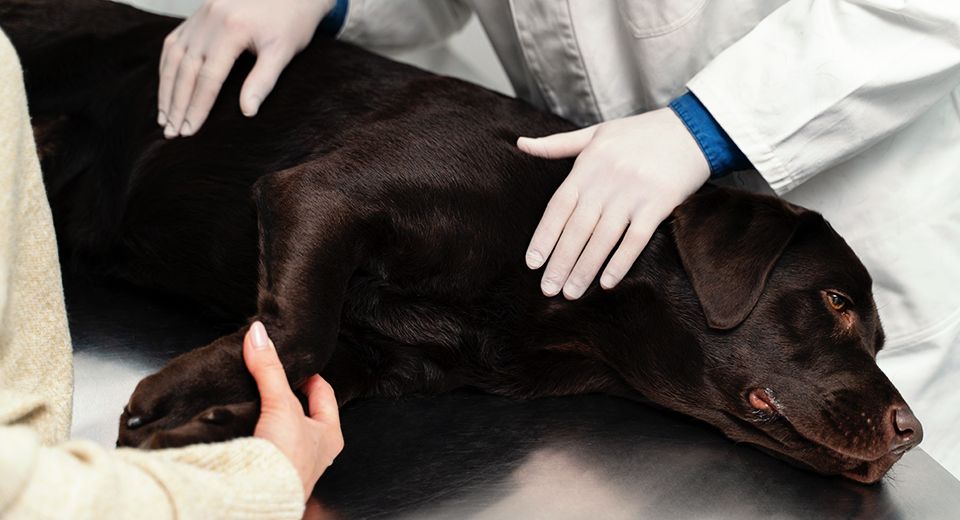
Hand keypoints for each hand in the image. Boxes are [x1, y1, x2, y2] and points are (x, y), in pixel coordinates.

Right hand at [158, 0, 333, 137]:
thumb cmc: (292, 22)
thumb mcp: (283, 52)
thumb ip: (263, 81)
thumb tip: (247, 113)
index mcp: (232, 28)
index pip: (208, 77)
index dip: (197, 107)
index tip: (189, 131)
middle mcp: (210, 18)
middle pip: (185, 69)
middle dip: (176, 103)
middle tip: (170, 133)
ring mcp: (201, 14)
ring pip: (174, 55)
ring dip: (166, 88)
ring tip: (164, 117)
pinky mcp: (199, 13)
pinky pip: (175, 41)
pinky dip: (168, 66)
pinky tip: (166, 88)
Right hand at [245, 321, 343, 498]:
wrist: (258, 499)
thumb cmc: (284, 461)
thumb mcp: (280, 404)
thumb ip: (268, 368)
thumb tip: (259, 334)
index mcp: (330, 435)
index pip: (323, 394)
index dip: (309, 376)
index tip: (294, 363)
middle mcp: (315, 451)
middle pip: (302, 411)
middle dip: (286, 395)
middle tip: (271, 377)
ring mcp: (292, 464)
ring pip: (282, 429)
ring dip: (269, 414)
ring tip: (254, 397)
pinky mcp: (269, 472)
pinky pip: (264, 444)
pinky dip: (255, 432)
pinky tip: (242, 425)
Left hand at [518, 108, 709, 299]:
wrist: (692, 129)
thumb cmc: (640, 133)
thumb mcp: (596, 133)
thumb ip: (558, 144)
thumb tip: (521, 144)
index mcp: (588, 165)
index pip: (558, 206)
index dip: (544, 236)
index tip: (532, 262)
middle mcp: (607, 180)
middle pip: (578, 228)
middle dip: (560, 261)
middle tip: (548, 289)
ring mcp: (633, 192)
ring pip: (603, 238)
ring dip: (585, 268)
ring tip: (571, 293)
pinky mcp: (659, 203)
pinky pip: (636, 238)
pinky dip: (620, 262)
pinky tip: (607, 282)